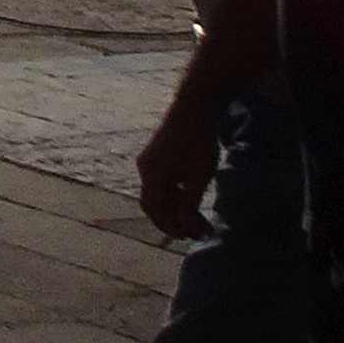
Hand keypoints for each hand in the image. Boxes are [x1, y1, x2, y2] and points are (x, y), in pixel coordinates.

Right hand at [135, 106, 217, 243]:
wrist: (195, 106)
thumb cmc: (197, 142)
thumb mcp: (198, 177)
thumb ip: (189, 203)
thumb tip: (183, 225)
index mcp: (151, 176)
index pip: (155, 211)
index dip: (171, 227)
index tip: (191, 236)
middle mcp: (145, 169)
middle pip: (154, 204)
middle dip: (173, 221)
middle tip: (196, 232)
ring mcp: (149, 160)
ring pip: (159, 193)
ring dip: (176, 208)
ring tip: (198, 217)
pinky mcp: (158, 154)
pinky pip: (162, 181)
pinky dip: (175, 194)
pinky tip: (192, 196)